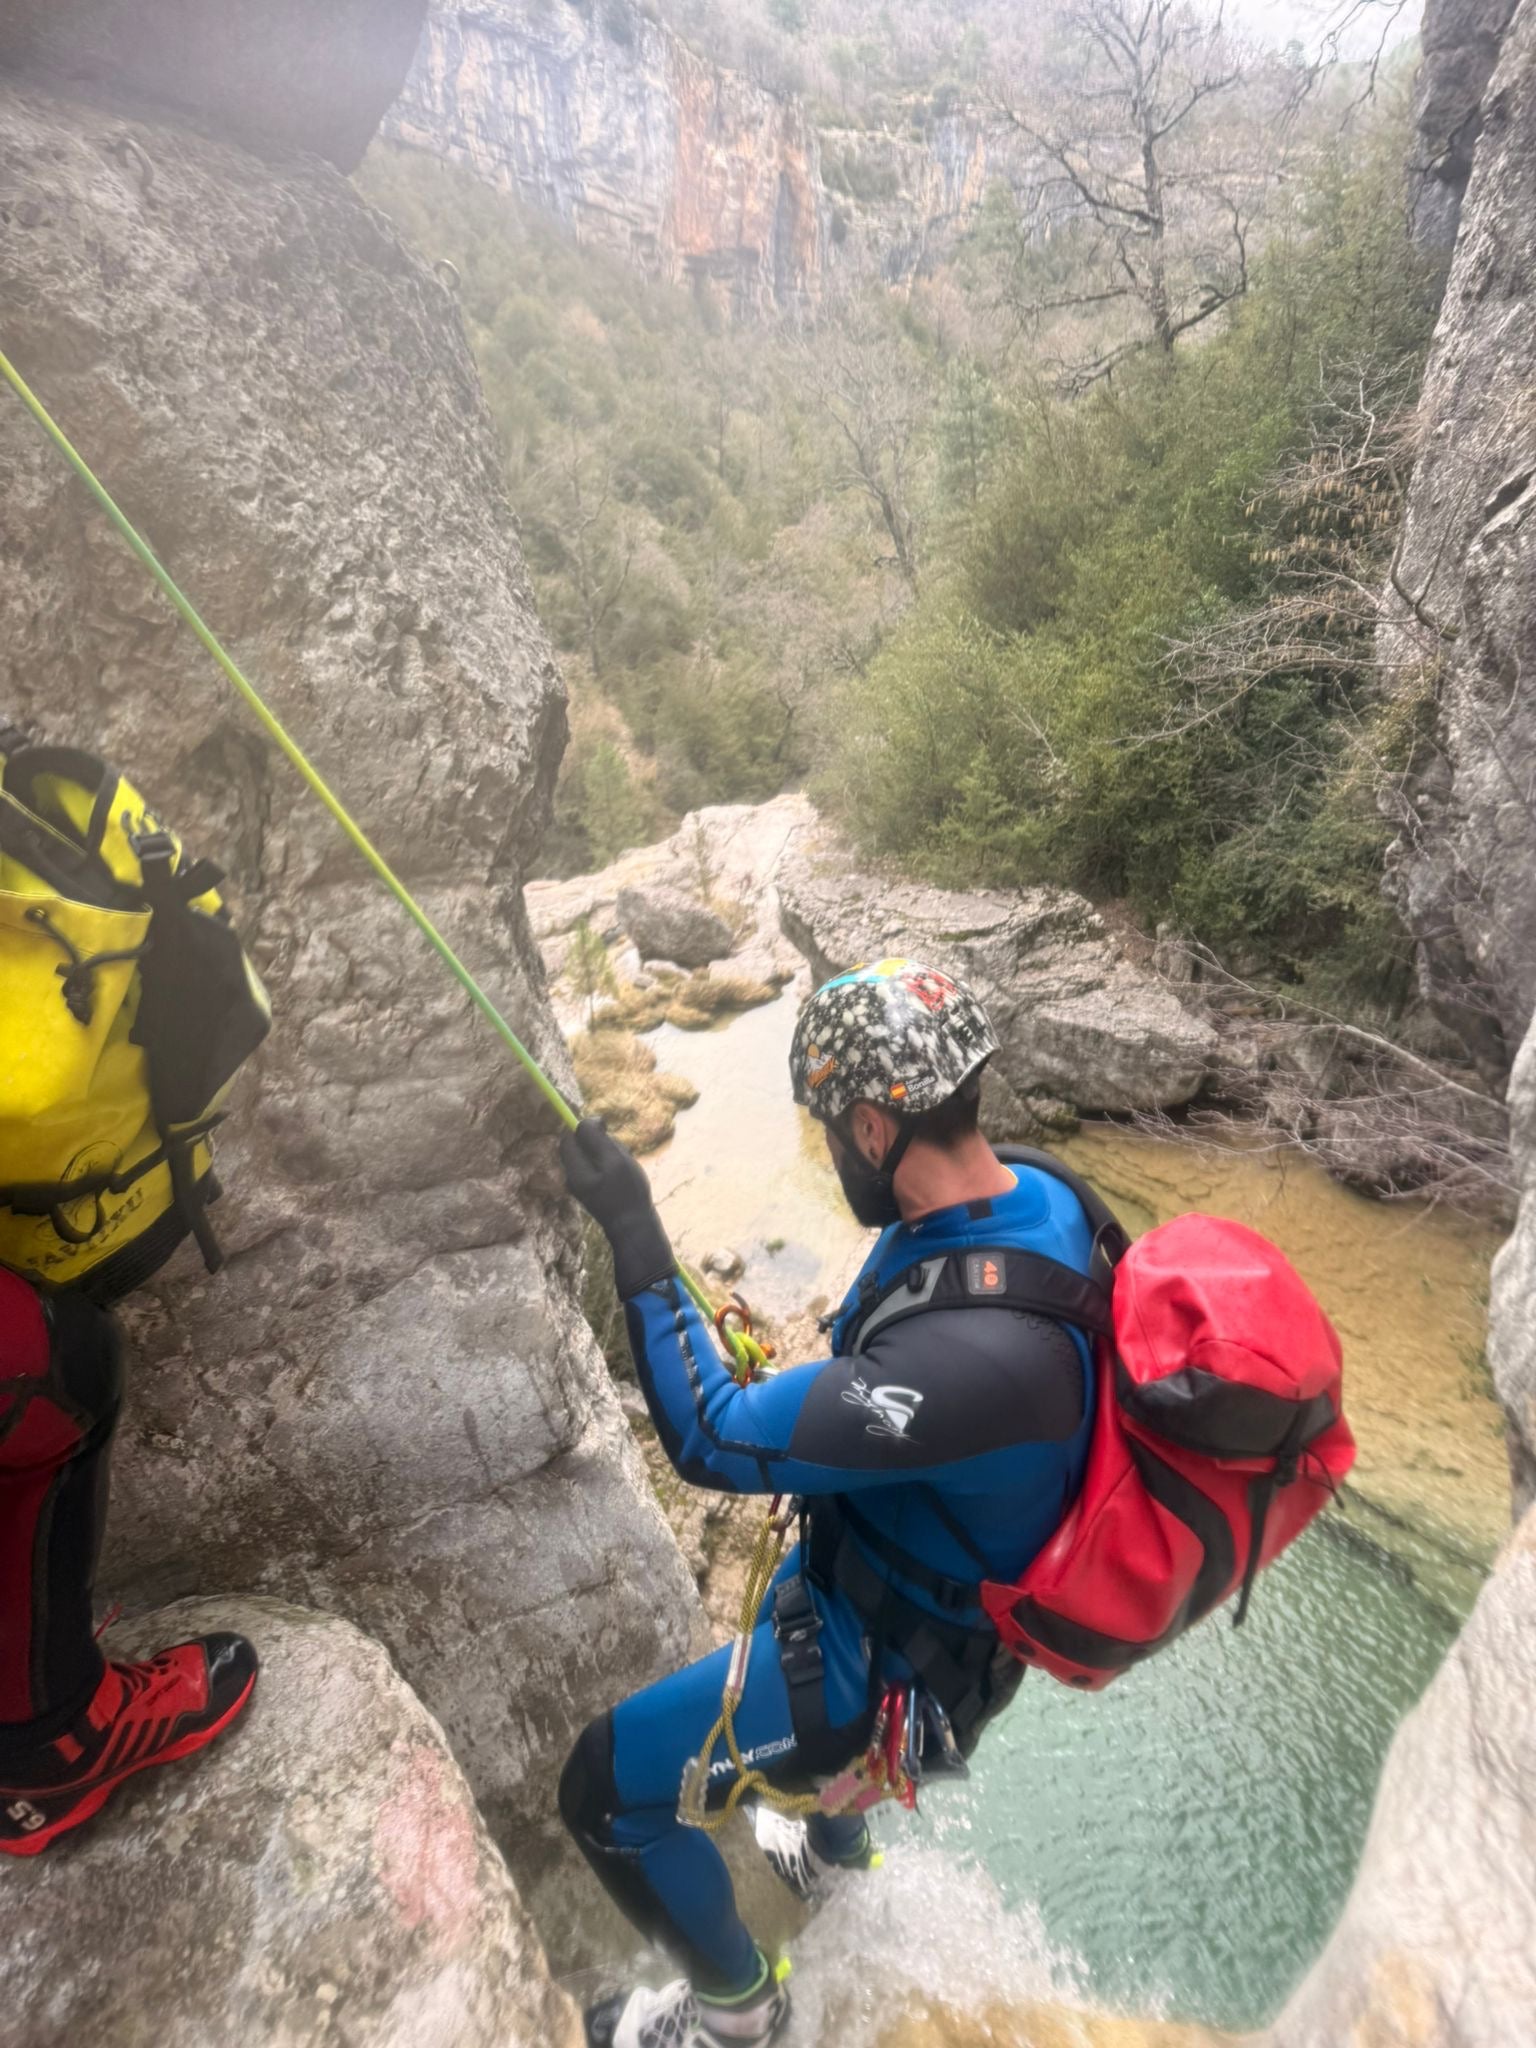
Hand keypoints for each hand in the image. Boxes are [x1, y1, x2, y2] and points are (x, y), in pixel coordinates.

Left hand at [560, 1118, 674, 1298]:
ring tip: (625, 1166)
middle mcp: (572, 1178)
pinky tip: (625, 1176)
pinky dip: (612, 1166)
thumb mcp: (614, 1160)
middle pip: (580, 1146)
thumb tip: (586, 1121)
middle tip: (619, 1154)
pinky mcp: (594, 1190)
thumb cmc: (627, 1193)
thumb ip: (595, 1138)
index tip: (606, 1131)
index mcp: (573, 1170)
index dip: (585, 1130)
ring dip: (609, 1154)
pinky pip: (599, 1168)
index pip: (568, 1138)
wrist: (635, 1227)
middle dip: (600, 1143)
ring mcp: (582, 1186)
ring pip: (592, 1156)